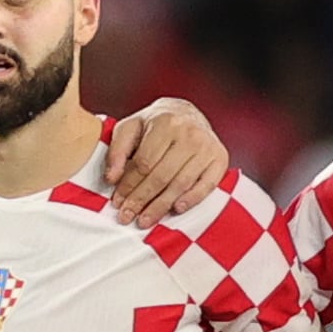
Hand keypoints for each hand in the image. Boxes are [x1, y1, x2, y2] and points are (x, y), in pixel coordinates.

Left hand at [100, 97, 228, 224]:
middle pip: (161, 176)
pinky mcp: (220, 158)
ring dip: (161, 205)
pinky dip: (192, 199)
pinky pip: (206, 185)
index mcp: (165, 123)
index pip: (144, 163)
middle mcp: (189, 133)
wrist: (187, 112)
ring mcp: (207, 146)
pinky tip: (176, 209)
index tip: (118, 202)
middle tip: (127, 216)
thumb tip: (112, 178)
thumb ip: (117, 151)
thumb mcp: (131, 127)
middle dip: (141, 199)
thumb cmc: (155, 123)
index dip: (129, 185)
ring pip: (181, 183)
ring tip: (145, 220)